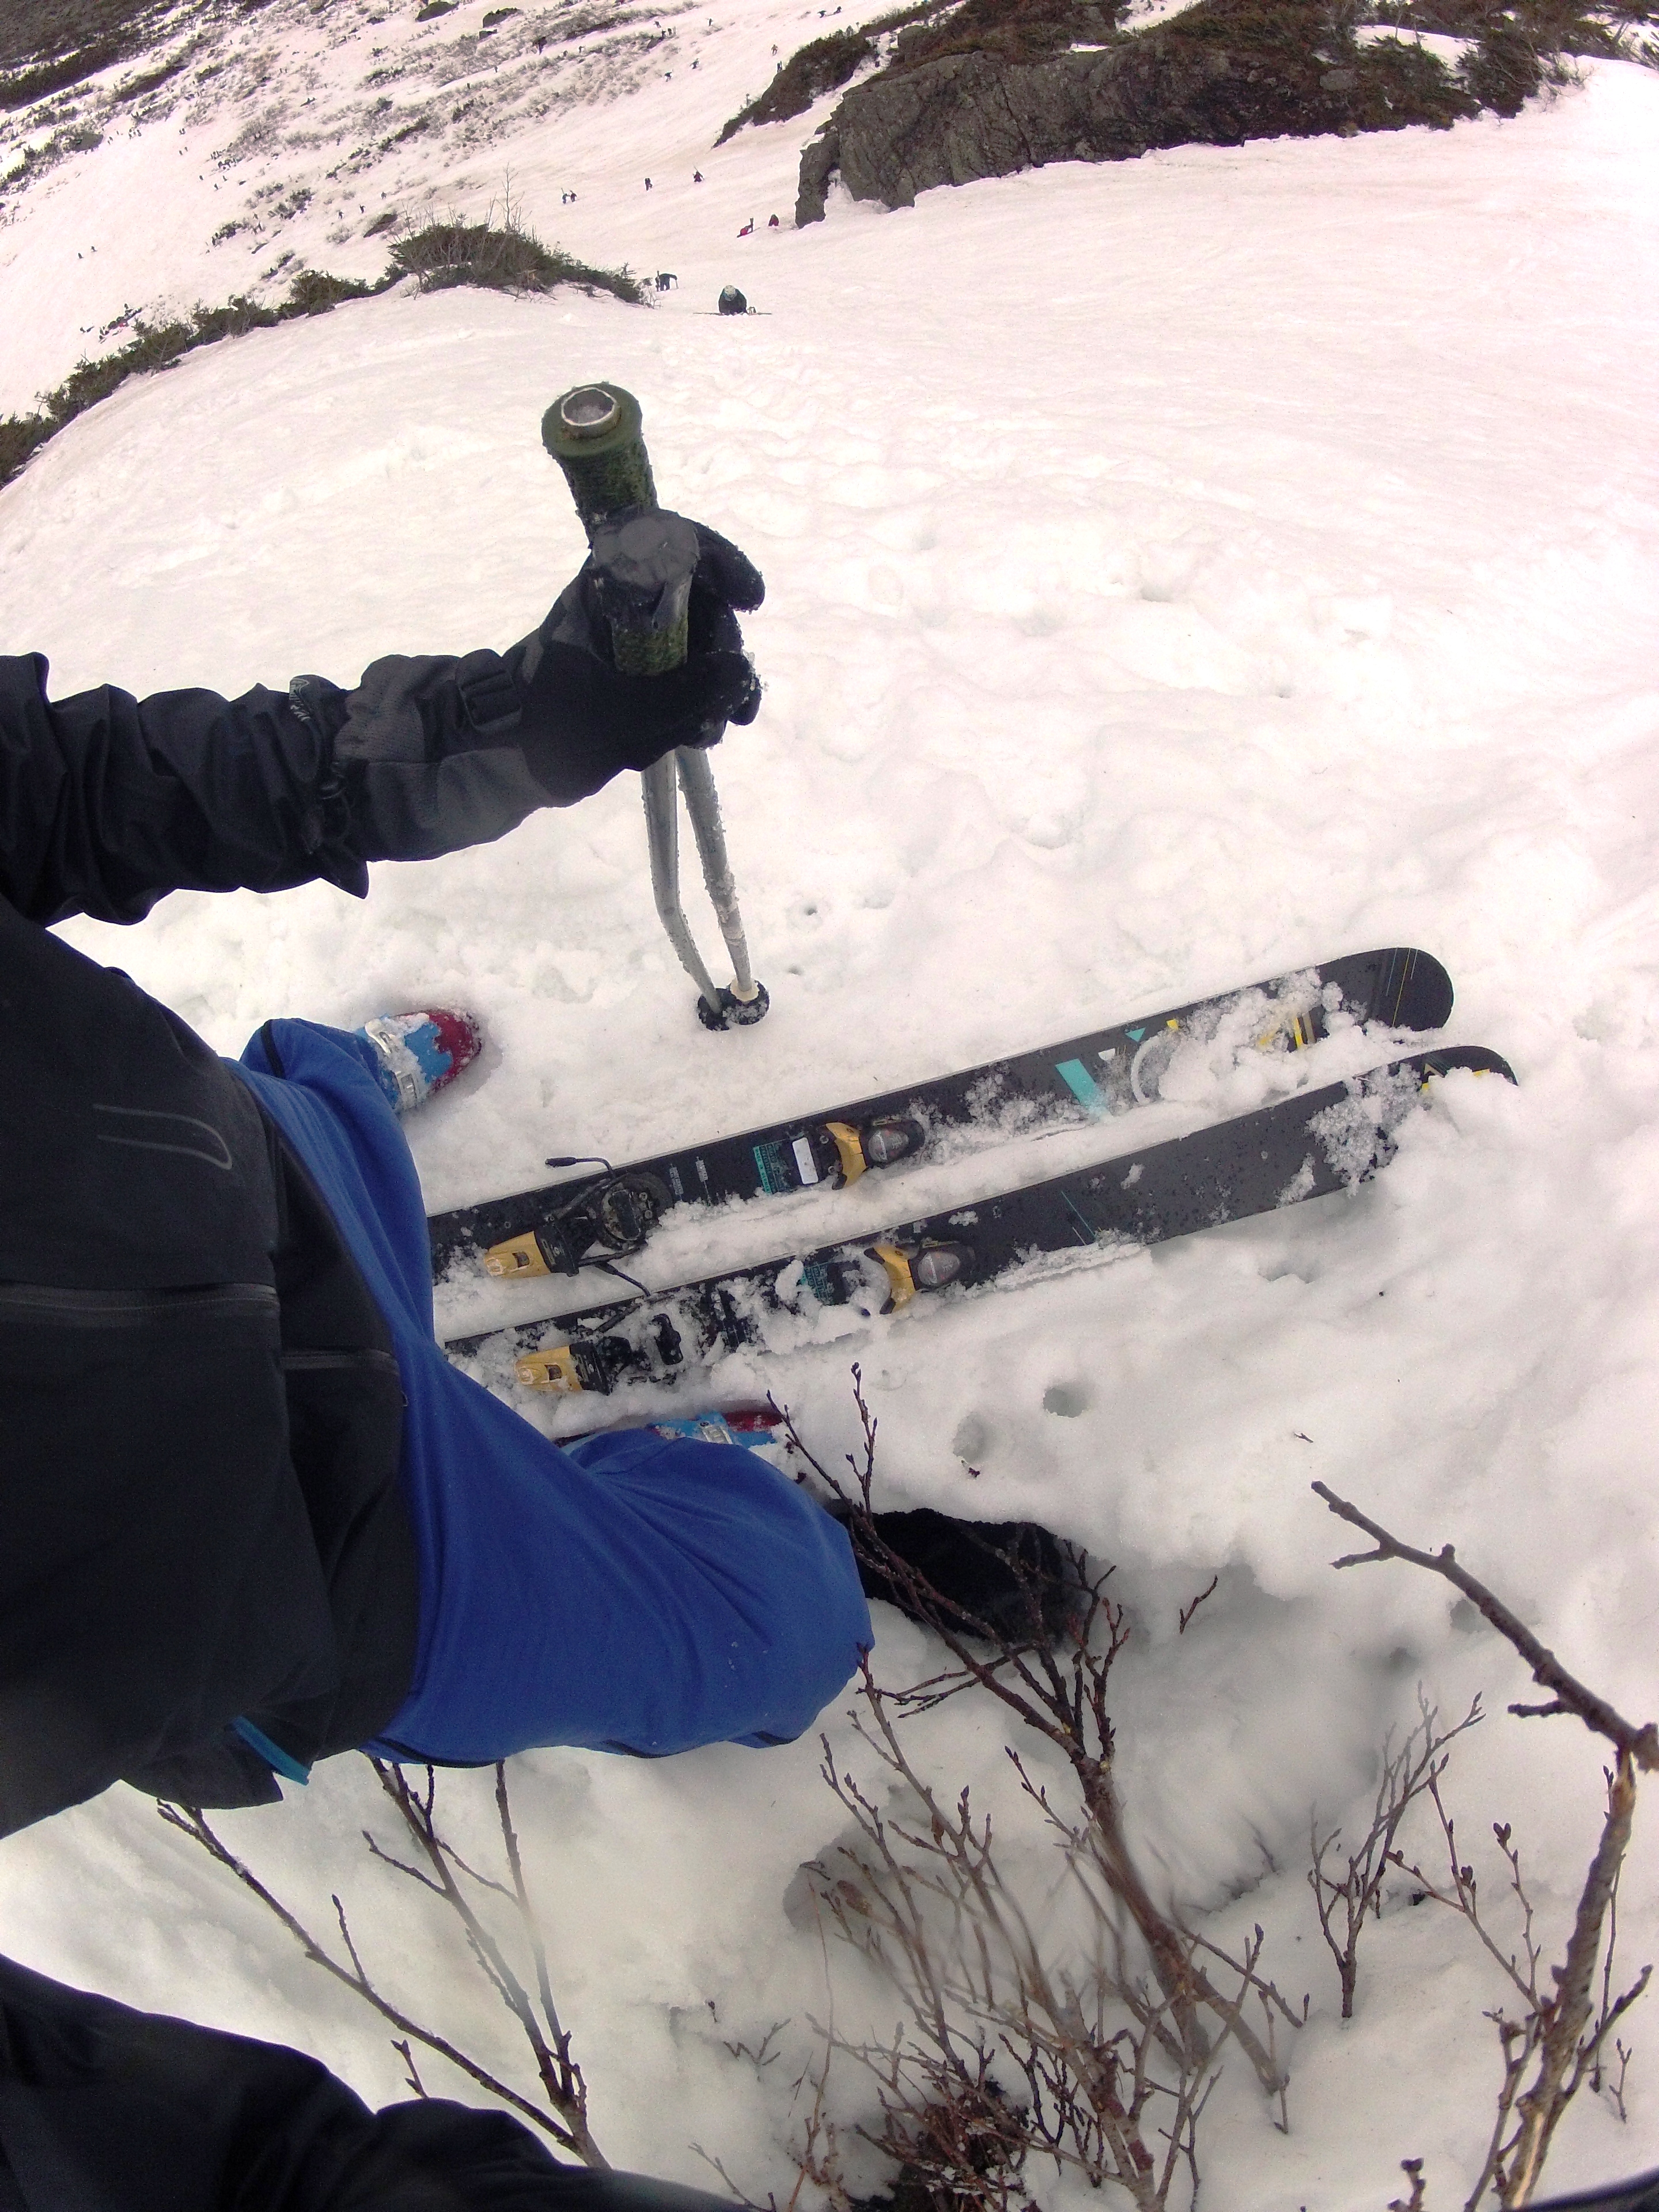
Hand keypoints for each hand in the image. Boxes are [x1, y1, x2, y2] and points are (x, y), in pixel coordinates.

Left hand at [324, 518, 764, 862]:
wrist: (490, 761)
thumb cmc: (545, 730)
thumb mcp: (622, 719)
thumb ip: (685, 696)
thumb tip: (739, 674)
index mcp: (608, 588)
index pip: (676, 540)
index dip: (722, 562)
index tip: (751, 600)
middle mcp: (619, 602)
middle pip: (696, 599)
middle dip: (724, 648)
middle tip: (733, 702)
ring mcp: (622, 639)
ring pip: (690, 641)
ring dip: (714, 682)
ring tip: (715, 729)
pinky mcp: (623, 673)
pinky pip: (673, 671)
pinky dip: (694, 698)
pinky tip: (698, 734)